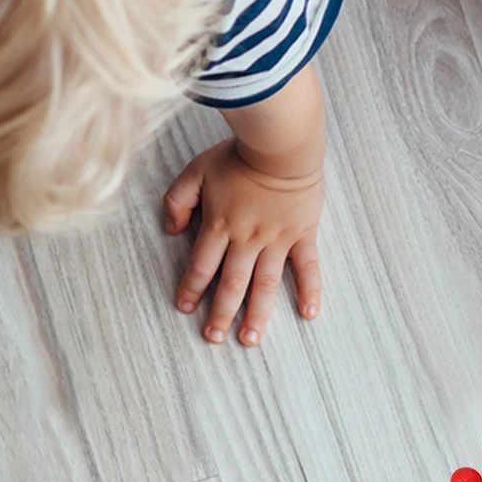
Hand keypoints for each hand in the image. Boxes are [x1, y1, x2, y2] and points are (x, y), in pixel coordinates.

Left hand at [164, 139, 322, 345]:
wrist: (281, 142)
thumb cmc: (239, 154)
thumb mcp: (196, 170)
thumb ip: (177, 200)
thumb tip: (171, 230)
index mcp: (220, 226)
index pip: (201, 266)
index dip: (191, 289)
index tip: (185, 308)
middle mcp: (247, 239)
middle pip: (231, 284)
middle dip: (221, 314)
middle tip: (213, 338)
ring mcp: (277, 240)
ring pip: (265, 284)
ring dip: (257, 314)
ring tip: (250, 339)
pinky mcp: (303, 234)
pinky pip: (308, 267)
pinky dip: (310, 290)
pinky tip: (308, 314)